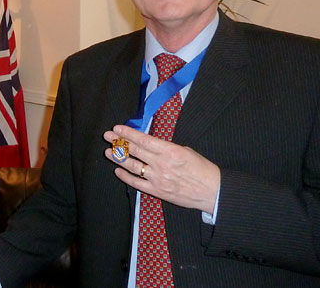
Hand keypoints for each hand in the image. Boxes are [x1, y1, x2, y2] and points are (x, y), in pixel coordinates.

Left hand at [103, 125, 219, 213]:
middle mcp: (161, 164)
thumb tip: (149, 144)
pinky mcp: (157, 191)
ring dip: (119, 158)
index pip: (143, 140)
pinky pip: (137, 183)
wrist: (212, 191)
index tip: (117, 128)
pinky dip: (126, 176)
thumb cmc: (201, 168)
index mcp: (169, 151)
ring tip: (108, 152)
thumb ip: (165, 147)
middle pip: (134, 151)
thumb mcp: (185, 150)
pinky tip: (118, 170)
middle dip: (119, 142)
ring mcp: (157, 179)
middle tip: (107, 137)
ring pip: (132, 166)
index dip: (128, 133)